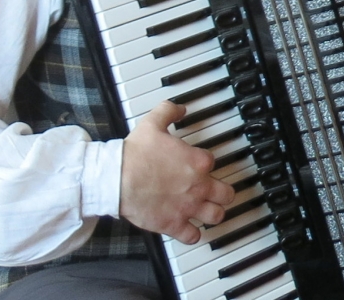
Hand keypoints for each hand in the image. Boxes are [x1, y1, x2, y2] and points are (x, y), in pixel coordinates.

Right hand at [120, 100, 234, 242]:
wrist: (118, 178)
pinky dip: (193, 234)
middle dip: (224, 192)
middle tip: (219, 191)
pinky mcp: (173, 224)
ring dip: (214, 213)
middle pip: (226, 193)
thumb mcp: (153, 121)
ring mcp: (187, 207)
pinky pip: (193, 236)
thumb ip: (169, 111)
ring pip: (216, 216)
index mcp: (197, 161)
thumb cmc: (136, 153)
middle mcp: (198, 186)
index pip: (213, 162)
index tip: (198, 163)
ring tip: (209, 210)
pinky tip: (190, 229)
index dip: (205, 162)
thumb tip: (180, 107)